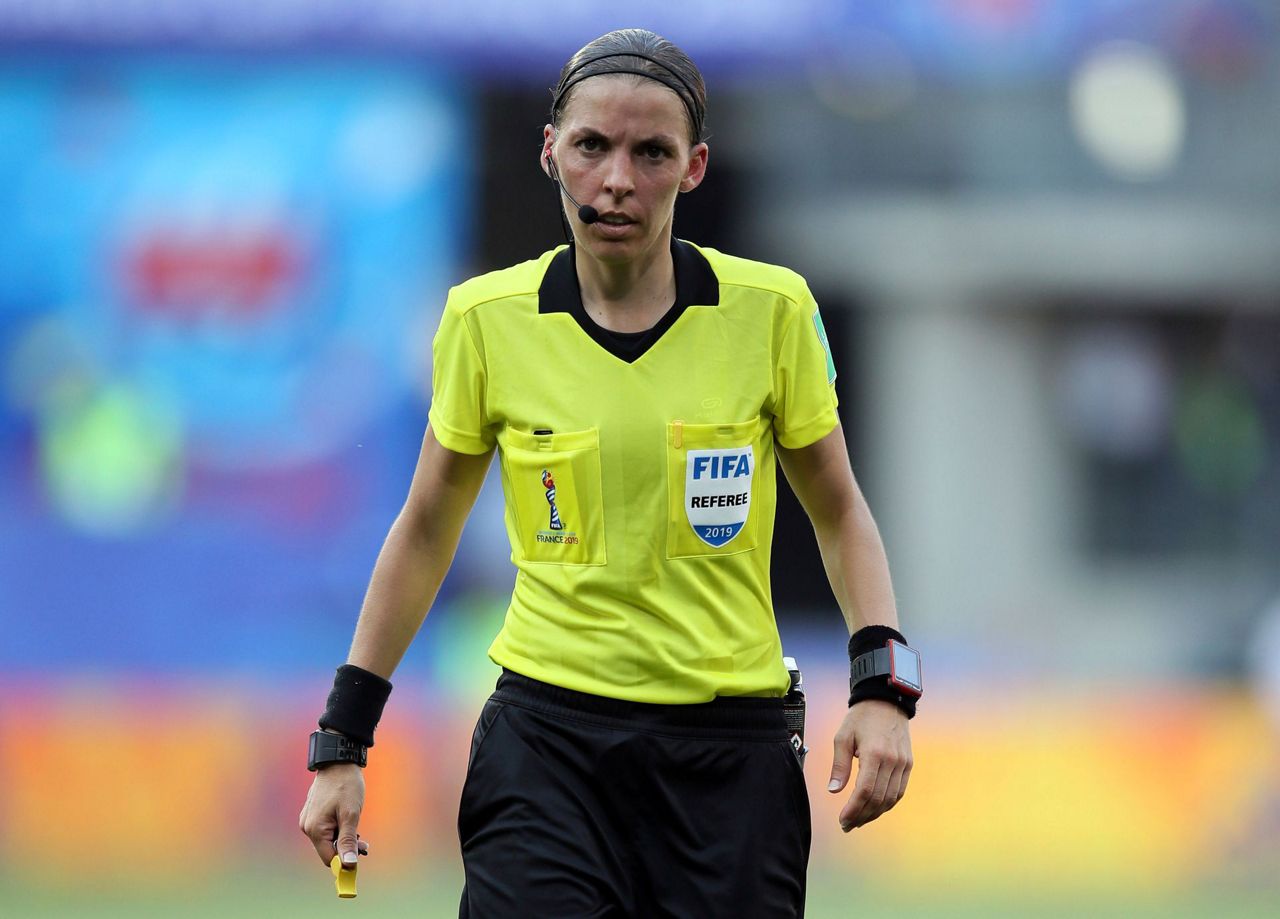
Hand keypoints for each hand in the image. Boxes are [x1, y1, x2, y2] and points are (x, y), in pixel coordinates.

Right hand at [299, 763, 369, 867]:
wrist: (338, 762)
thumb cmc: (346, 786)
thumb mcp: (351, 814)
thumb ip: (348, 841)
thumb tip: (348, 865)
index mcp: (315, 829)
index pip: (328, 858)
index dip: (345, 860)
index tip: (361, 854)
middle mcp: (307, 826)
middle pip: (327, 849)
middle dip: (345, 848)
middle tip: (364, 842)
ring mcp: (308, 819)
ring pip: (327, 839)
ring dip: (342, 838)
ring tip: (357, 828)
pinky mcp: (312, 813)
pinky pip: (325, 829)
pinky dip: (337, 829)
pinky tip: (347, 820)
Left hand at [827, 699, 911, 831]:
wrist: (886, 701)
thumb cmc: (861, 717)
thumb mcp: (843, 737)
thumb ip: (839, 765)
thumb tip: (833, 790)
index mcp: (874, 754)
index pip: (864, 791)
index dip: (853, 810)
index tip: (843, 820)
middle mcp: (892, 761)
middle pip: (878, 799)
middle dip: (861, 816)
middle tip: (847, 825)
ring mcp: (903, 764)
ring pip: (890, 798)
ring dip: (874, 813)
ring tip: (859, 820)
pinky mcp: (908, 764)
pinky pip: (899, 791)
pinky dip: (887, 803)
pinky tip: (874, 808)